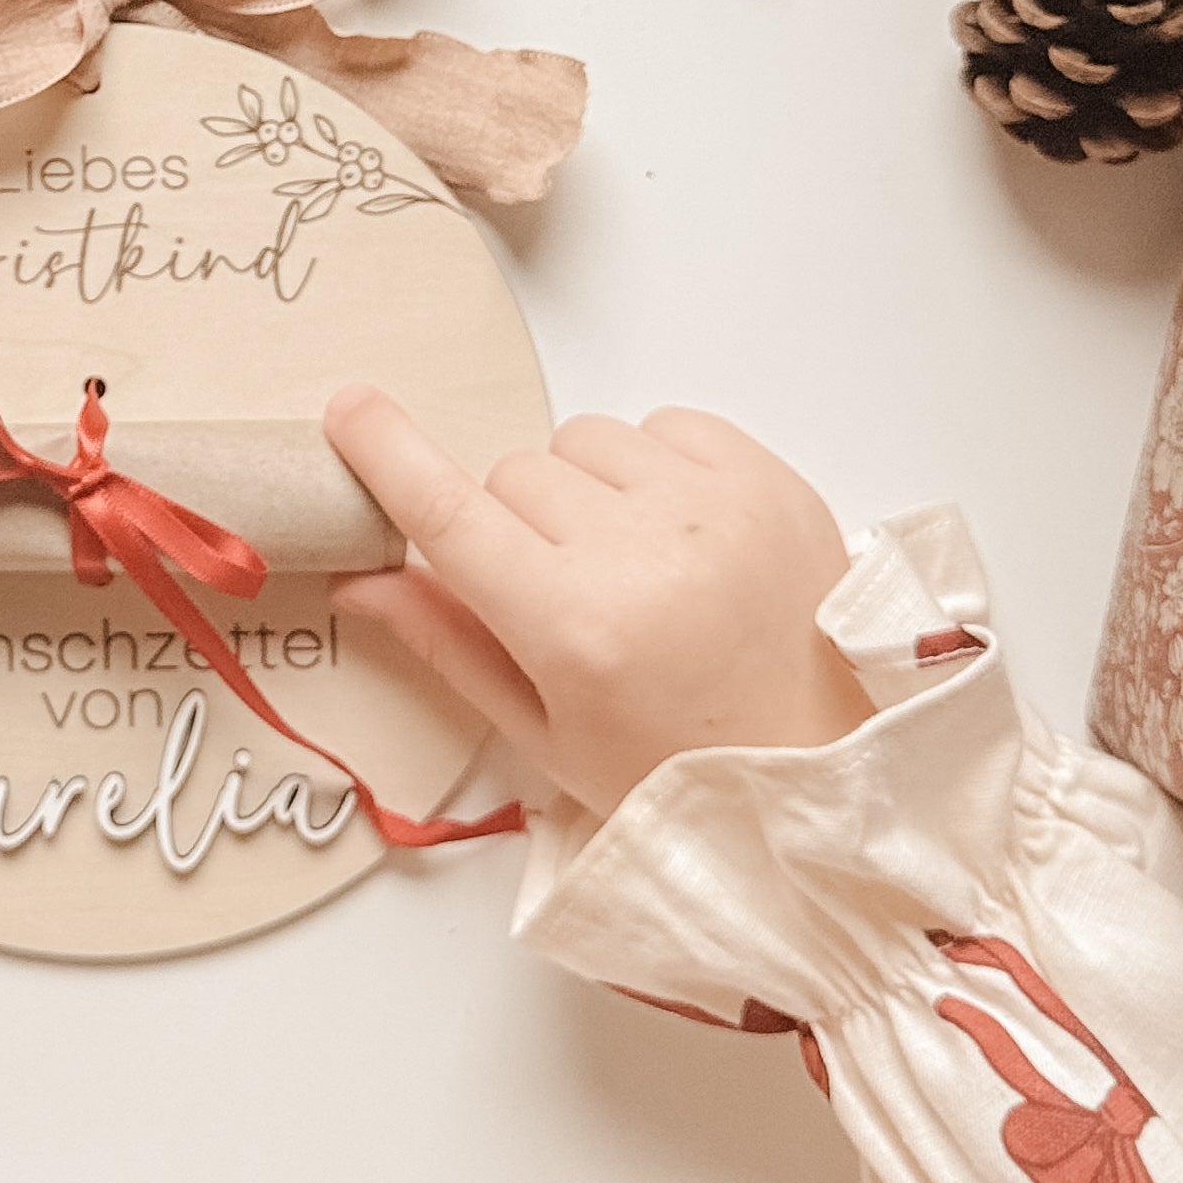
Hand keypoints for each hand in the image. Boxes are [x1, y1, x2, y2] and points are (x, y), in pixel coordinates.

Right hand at [321, 389, 868, 821]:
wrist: (832, 772)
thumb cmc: (683, 773)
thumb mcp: (547, 737)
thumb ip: (448, 646)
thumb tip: (360, 582)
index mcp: (575, 627)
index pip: (451, 513)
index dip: (389, 454)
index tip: (349, 409)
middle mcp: (642, 551)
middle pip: (512, 474)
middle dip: (512, 524)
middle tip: (557, 595)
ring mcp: (714, 506)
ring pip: (585, 441)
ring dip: (584, 490)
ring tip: (630, 565)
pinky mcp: (769, 479)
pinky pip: (665, 425)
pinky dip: (654, 468)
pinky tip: (676, 537)